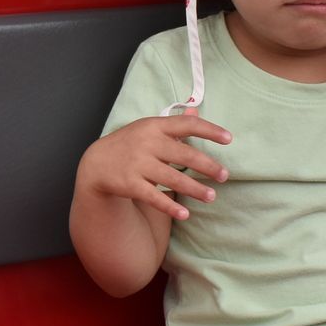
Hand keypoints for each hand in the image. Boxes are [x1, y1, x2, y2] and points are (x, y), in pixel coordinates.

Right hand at [76, 110, 232, 221]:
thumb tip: (196, 111)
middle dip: (207, 166)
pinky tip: (185, 214)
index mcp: (154, 126)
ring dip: (195, 189)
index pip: (186, 125)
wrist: (97, 162)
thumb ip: (174, 124)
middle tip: (224, 176)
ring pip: (173, 179)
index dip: (209, 130)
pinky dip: (170, 206)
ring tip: (211, 196)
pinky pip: (154, 197)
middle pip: (184, 155)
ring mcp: (138, 164)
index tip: (229, 139)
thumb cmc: (130, 143)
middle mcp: (147, 144)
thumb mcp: (149, 128)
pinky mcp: (130, 184)